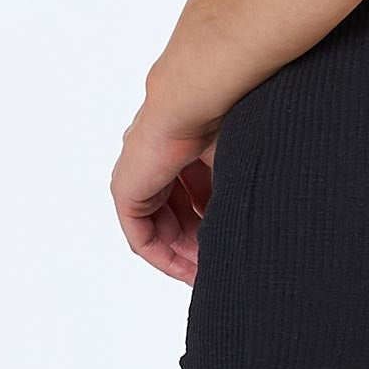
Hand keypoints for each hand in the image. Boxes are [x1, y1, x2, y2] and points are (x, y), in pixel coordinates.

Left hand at [111, 95, 222, 284]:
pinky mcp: (125, 191)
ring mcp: (137, 176)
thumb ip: (228, 185)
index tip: (229, 240)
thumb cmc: (219, 112)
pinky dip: (164, 255)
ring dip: (184, 252)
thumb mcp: (230, 157)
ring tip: (209, 271)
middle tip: (220, 262)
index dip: (211, 219)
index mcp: (179, 145)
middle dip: (198, 241)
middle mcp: (153, 160)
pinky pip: (142, 235)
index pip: (192, 192)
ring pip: (159, 227)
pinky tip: (189, 269)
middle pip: (175, 213)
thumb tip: (243, 215)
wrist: (192, 98)